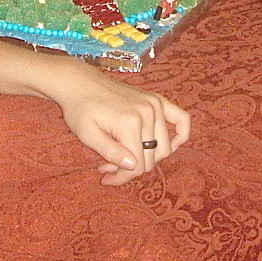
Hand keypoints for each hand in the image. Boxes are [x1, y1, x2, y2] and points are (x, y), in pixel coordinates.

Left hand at [50, 61, 191, 185]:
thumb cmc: (80, 109)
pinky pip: (181, 119)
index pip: (137, 165)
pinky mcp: (158, 99)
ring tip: (125, 156)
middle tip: (109, 165)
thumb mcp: (87, 135)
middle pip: (151, 159)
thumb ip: (111, 152)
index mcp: (129, 123)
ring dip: (147, 158)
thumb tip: (134, 166)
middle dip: (131, 168)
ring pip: (164, 147)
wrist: (81, 83)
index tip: (105, 177)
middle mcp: (147, 113)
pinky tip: (170, 145)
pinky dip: (180, 135)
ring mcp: (155, 104)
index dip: (122, 177)